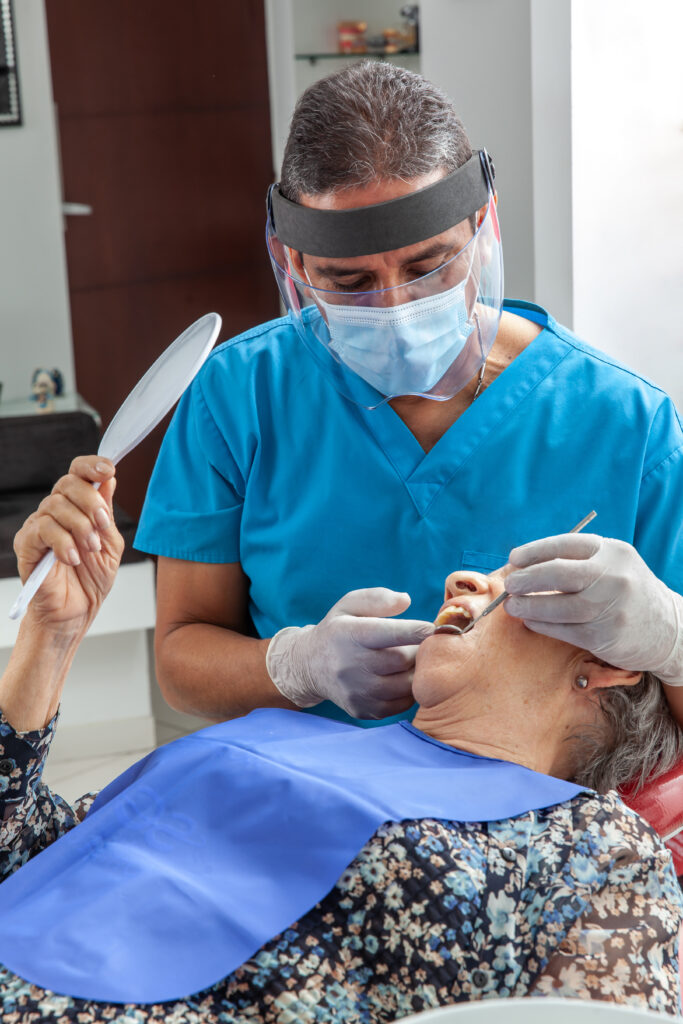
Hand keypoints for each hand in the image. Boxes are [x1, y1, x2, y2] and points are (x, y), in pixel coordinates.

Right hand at [13, 456, 123, 633]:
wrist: (75, 613)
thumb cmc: (91, 581)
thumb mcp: (110, 544)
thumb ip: (107, 513)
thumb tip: (109, 479)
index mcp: (77, 507)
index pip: (78, 473)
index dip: (92, 466)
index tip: (109, 469)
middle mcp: (55, 512)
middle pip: (68, 483)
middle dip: (91, 501)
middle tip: (103, 526)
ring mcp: (39, 526)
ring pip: (56, 505)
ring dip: (80, 526)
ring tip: (90, 549)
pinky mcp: (27, 544)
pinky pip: (42, 529)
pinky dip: (63, 542)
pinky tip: (73, 558)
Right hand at [266, 588, 434, 718]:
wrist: (310, 667)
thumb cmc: (338, 630)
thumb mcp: (350, 605)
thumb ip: (377, 599)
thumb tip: (406, 600)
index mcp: (349, 635)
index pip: (388, 633)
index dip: (415, 630)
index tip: (434, 627)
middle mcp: (350, 666)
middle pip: (401, 660)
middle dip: (419, 650)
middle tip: (423, 643)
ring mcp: (357, 692)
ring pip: (405, 685)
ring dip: (416, 671)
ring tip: (412, 660)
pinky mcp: (363, 711)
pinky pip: (401, 704)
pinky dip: (408, 690)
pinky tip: (401, 677)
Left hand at [504, 533, 682, 682]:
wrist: (667, 629)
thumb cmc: (627, 592)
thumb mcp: (613, 564)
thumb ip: (577, 560)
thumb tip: (525, 565)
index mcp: (613, 552)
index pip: (566, 545)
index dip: (534, 551)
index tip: (514, 559)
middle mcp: (614, 577)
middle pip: (559, 574)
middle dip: (527, 578)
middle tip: (510, 584)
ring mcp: (611, 607)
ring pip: (559, 606)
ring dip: (529, 606)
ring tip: (512, 606)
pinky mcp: (605, 636)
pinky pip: (564, 629)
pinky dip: (542, 625)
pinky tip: (531, 621)